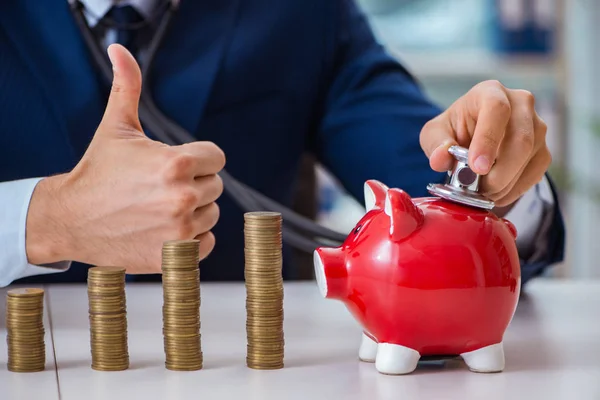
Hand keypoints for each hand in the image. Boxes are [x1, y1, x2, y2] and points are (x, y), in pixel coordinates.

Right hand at [25, 44, 224, 272]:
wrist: (70, 219)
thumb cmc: (97, 172)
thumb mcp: (116, 127)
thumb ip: (128, 87)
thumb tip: (120, 51)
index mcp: (176, 163)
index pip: (216, 158)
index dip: (197, 159)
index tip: (175, 164)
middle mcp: (183, 197)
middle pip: (214, 186)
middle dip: (193, 184)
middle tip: (159, 187)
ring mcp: (180, 230)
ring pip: (211, 214)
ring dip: (192, 212)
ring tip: (159, 208)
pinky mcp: (175, 256)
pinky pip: (207, 243)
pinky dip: (192, 239)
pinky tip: (164, 229)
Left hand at [419, 80, 550, 208]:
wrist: (472, 138)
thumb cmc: (454, 131)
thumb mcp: (434, 134)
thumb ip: (435, 144)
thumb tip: (441, 158)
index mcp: (490, 92)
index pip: (496, 109)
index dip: (488, 140)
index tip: (477, 168)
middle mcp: (520, 104)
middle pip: (521, 138)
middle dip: (500, 172)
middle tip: (480, 190)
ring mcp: (537, 126)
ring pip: (530, 157)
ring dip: (507, 183)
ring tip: (484, 193)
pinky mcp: (543, 149)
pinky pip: (536, 171)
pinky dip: (516, 189)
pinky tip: (497, 194)